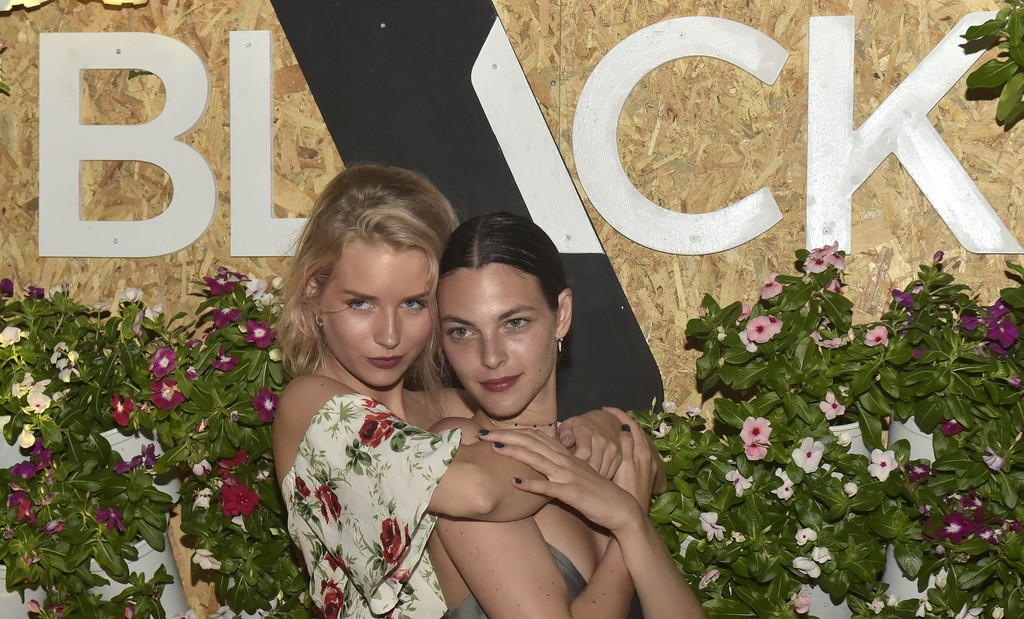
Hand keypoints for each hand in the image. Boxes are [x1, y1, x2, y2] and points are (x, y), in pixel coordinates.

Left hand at [478, 427, 643, 532]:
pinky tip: (515, 482)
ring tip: (494, 448)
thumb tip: (536, 460)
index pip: (534, 437)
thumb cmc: (595, 492)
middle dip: (505, 437)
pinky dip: (532, 485)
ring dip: (515, 453)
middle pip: (531, 443)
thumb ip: (556, 466)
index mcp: (565, 455)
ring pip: (538, 459)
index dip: (512, 432)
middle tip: (481, 434)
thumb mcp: (574, 474)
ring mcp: (568, 476)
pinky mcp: (572, 493)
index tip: (490, 430)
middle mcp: (565, 461)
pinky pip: (549, 488)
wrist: (620, 508)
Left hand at [557, 407, 624, 477]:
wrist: (606, 421)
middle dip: (583, 473)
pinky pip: (610, 472)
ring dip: (593, 476)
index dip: (576, 463)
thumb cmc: (583, 426)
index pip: (584, 452)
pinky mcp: (618, 456)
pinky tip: (594, 473)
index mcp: (587, 431)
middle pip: (593, 465)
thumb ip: (564, 433)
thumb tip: (566, 443)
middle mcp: (602, 440)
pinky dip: (602, 476)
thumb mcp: (569, 424)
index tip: (570, 466)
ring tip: (584, 475)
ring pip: (602, 471)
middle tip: (576, 474)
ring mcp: (612, 448)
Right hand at [609, 412, 656, 506]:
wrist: (633, 517)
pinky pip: (639, 451)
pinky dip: (631, 443)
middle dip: (625, 421)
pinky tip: (622, 448)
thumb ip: (626, 446)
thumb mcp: (624, 467)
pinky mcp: (647, 474)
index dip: (620, 415)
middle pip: (638, 432)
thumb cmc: (626, 492)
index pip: (632, 425)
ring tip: (614, 428)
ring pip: (639, 442)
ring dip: (628, 432)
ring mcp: (649, 466)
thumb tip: (624, 428)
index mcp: (642, 452)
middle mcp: (648, 457)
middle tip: (610, 415)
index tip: (607, 409)